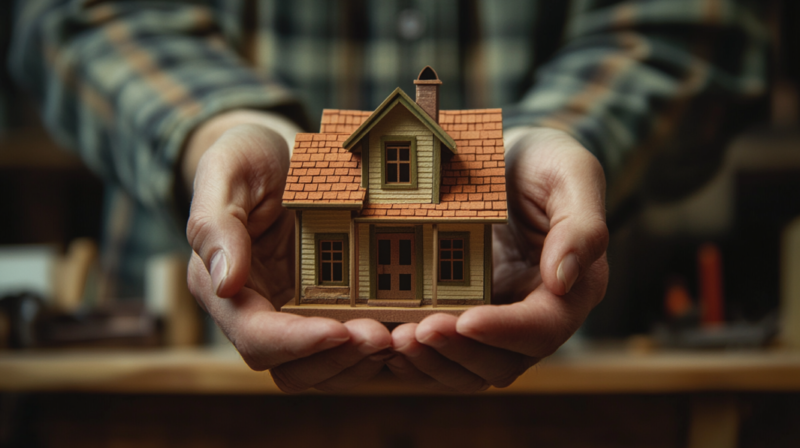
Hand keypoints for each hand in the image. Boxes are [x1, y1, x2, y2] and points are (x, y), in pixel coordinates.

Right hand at [185, 111, 391, 391]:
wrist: (279, 153)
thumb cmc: (246, 157)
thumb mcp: (226, 170)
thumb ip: (215, 225)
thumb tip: (224, 285)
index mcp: (222, 287)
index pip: (255, 336)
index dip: (295, 342)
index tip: (337, 329)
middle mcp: (257, 310)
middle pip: (291, 367)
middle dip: (336, 359)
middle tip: (381, 337)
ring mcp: (293, 312)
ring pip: (322, 367)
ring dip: (359, 361)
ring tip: (395, 337)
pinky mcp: (325, 305)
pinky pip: (347, 343)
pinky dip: (372, 346)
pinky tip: (403, 327)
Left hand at [388, 128, 608, 391]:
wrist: (508, 162)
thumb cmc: (544, 162)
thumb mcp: (571, 171)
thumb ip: (582, 224)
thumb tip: (564, 280)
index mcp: (573, 289)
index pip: (543, 328)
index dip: (505, 330)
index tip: (467, 320)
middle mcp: (536, 316)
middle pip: (504, 363)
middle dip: (459, 352)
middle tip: (415, 332)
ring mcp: (498, 321)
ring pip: (470, 370)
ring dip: (433, 363)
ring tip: (396, 339)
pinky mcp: (466, 317)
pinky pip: (444, 355)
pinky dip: (418, 357)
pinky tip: (388, 338)